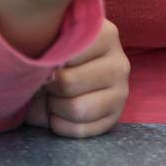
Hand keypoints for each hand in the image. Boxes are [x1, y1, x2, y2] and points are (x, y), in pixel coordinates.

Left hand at [23, 17, 130, 137]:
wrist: (59, 73)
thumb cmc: (52, 54)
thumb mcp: (49, 40)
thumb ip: (45, 45)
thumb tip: (47, 72)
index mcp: (106, 34)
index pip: (66, 54)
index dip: (45, 63)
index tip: (43, 60)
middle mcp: (119, 62)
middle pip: (68, 83)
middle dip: (49, 87)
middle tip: (47, 82)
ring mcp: (121, 91)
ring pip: (77, 109)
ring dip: (55, 107)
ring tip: (53, 97)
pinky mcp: (115, 116)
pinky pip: (81, 130)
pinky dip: (61, 125)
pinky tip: (58, 114)